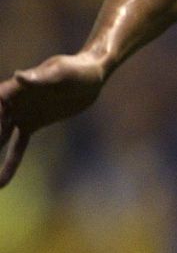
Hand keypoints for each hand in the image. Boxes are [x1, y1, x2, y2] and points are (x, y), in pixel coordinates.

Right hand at [0, 53, 109, 186]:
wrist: (91, 76)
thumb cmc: (75, 69)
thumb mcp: (60, 73)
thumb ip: (39, 78)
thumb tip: (19, 76)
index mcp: (12, 89)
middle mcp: (10, 103)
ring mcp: (19, 115)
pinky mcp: (32, 125)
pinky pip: (17, 148)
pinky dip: (9, 164)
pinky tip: (1, 183)